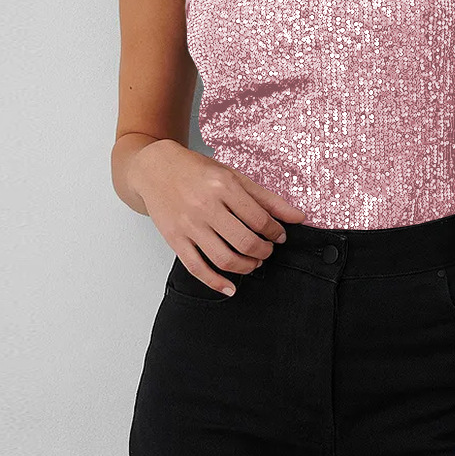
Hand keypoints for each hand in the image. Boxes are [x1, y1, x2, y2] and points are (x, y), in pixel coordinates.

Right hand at [130, 140, 305, 294]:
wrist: (155, 168)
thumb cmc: (197, 171)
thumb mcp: (234, 176)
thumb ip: (267, 199)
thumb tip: (298, 217)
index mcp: (223, 186)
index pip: (259, 219)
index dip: (275, 232)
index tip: (279, 236)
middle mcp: (205, 206)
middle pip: (244, 242)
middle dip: (263, 251)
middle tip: (267, 250)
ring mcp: (188, 225)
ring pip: (223, 258)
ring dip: (246, 267)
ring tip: (253, 262)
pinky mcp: (174, 239)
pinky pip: (197, 268)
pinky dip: (216, 283)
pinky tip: (230, 287)